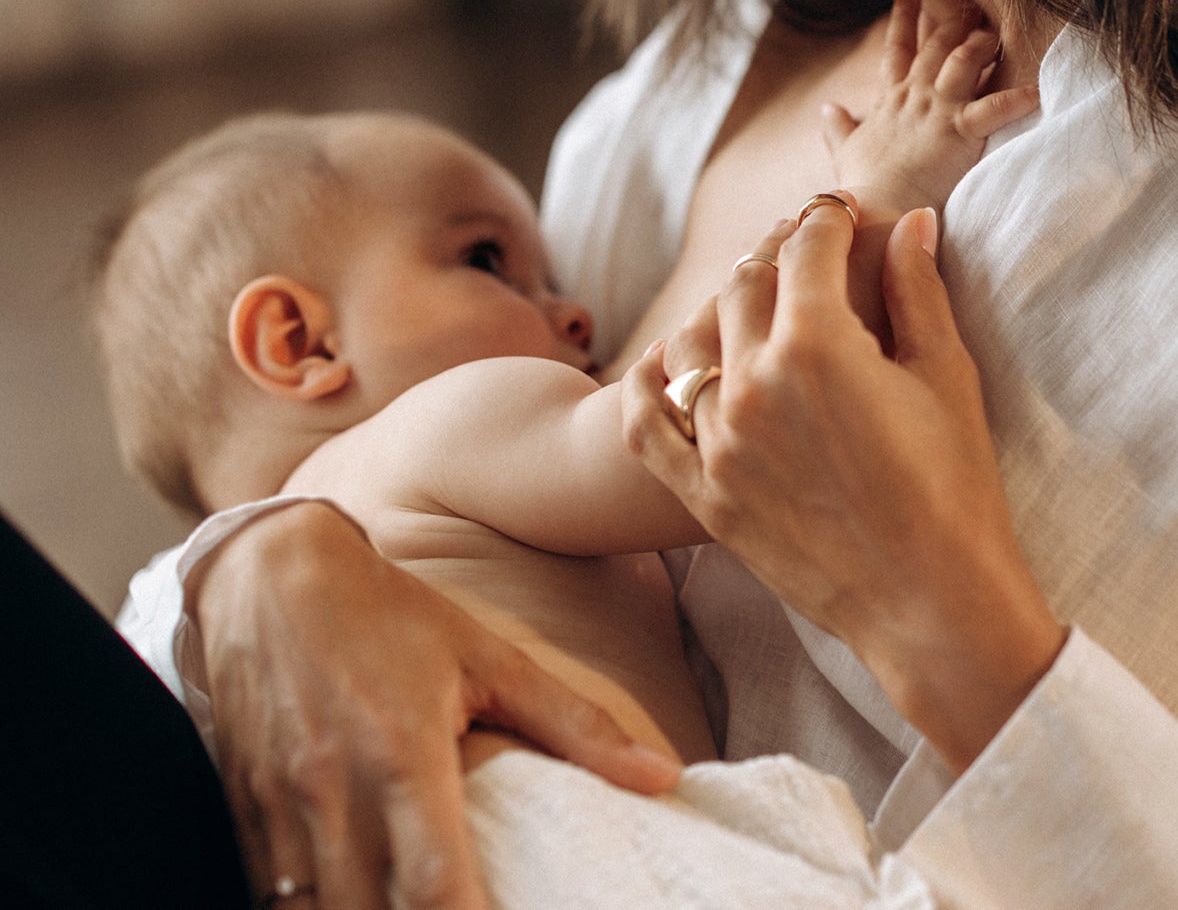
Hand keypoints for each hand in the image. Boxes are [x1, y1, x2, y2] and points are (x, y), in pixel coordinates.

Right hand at [189, 502, 677, 908]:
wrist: (270, 574)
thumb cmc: (390, 614)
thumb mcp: (488, 657)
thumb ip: (574, 724)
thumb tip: (661, 776)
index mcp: (403, 753)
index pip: (437, 886)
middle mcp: (335, 792)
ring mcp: (280, 811)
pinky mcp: (242, 815)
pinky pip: (273, 897)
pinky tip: (357, 903)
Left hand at [623, 205, 1064, 772]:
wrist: (931, 605)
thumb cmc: (955, 488)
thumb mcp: (946, 375)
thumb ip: (917, 289)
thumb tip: (910, 222)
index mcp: (818, 346)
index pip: (807, 247)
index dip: (827, 218)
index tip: (840, 213)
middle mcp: (753, 385)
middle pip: (744, 283)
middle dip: (777, 252)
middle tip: (803, 249)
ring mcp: (718, 442)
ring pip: (690, 341)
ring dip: (720, 309)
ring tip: (751, 305)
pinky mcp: (703, 493)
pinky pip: (644, 420)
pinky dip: (648, 381)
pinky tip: (668, 360)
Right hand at [824, 0, 1038, 215]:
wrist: (876, 210)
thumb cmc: (862, 185)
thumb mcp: (845, 150)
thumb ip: (836, 127)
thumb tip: (826, 108)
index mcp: (889, 101)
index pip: (896, 50)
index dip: (904, 17)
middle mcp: (914, 97)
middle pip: (935, 46)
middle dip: (954, 22)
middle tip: (971, 4)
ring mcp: (937, 111)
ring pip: (963, 61)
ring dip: (982, 45)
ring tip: (998, 32)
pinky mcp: (959, 131)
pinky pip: (995, 108)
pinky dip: (1019, 98)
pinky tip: (1039, 89)